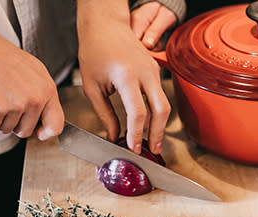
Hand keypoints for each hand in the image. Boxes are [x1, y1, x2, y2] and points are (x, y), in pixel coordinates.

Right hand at [0, 8, 63, 140]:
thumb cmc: (5, 58)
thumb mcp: (36, 72)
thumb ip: (44, 95)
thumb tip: (47, 120)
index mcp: (48, 91)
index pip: (56, 125)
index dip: (47, 134)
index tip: (41, 134)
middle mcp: (35, 100)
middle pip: (26, 131)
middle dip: (16, 123)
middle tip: (8, 105)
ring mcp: (16, 106)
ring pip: (8, 130)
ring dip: (1, 120)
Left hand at [77, 0, 170, 154]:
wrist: (105, 25)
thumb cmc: (94, 50)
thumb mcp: (92, 86)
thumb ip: (105, 114)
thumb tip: (114, 135)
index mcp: (126, 76)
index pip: (137, 113)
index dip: (136, 134)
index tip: (132, 147)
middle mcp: (145, 72)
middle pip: (161, 110)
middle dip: (159, 133)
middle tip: (154, 150)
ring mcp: (153, 70)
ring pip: (164, 103)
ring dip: (159, 124)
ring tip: (152, 140)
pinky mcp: (155, 70)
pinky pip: (160, 94)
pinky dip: (156, 111)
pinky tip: (148, 122)